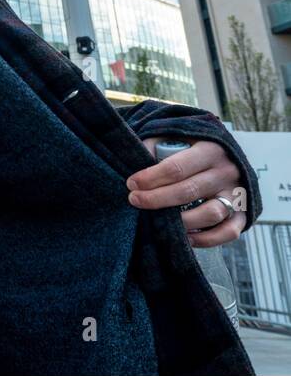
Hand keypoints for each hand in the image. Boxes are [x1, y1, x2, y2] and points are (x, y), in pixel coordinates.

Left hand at [129, 138, 247, 247]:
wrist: (227, 155)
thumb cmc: (192, 147)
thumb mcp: (175, 136)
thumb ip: (155, 145)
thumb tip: (137, 161)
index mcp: (210, 149)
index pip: (176, 167)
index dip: (151, 178)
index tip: (131, 184)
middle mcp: (227, 171)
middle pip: (189, 191)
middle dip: (157, 199)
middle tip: (135, 201)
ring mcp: (238, 194)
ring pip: (211, 213)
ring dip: (181, 221)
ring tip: (157, 221)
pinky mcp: (244, 214)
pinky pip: (228, 232)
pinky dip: (206, 239)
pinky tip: (184, 236)